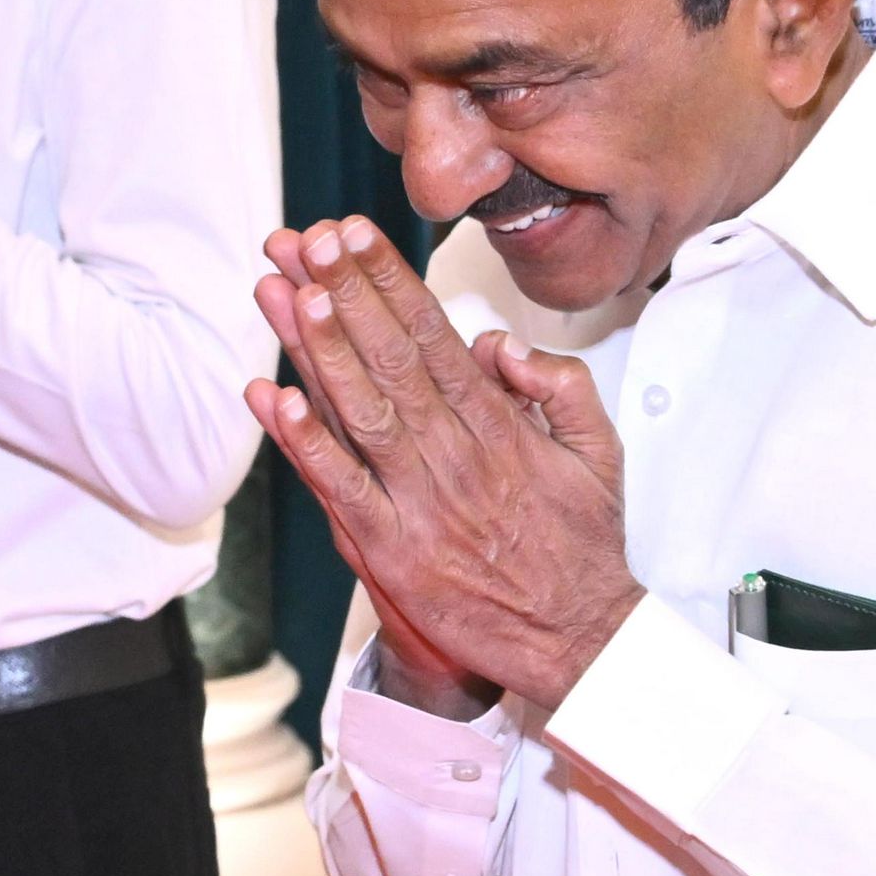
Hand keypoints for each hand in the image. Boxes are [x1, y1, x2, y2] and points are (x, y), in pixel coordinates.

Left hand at [248, 216, 644, 714]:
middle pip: (391, 359)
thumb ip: (557, 385)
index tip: (354, 235)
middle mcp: (456, 456)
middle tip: (307, 241)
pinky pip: (343, 490)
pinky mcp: (393, 552)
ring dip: (321, 350)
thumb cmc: (581, 545)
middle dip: (347, 293)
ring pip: (362, 411)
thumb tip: (499, 342)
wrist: (580, 640)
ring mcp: (420, 504)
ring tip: (285, 293)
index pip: (434, 337)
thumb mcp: (597, 450)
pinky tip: (277, 402)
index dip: (389, 282)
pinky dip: (310, 446)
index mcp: (500, 427)